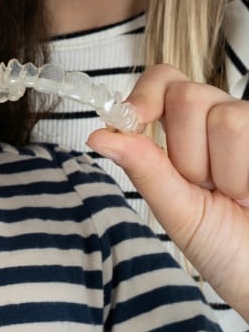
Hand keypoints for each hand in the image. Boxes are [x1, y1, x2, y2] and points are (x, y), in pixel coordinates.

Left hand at [87, 64, 248, 320]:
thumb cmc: (230, 251)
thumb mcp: (180, 213)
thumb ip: (144, 168)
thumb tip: (97, 135)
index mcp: (190, 131)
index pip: (163, 80)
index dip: (146, 94)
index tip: (137, 120)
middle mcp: (223, 118)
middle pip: (186, 95)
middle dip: (188, 152)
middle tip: (208, 189)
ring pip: (224, 118)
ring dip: (226, 172)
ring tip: (239, 197)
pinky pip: (248, 127)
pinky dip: (246, 174)